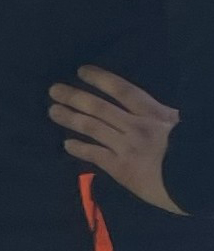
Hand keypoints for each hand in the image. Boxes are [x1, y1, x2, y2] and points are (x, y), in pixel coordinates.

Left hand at [50, 66, 184, 214]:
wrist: (197, 179)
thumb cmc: (192, 148)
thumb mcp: (179, 124)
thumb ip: (159, 114)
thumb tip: (136, 103)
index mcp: (156, 113)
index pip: (123, 90)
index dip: (100, 79)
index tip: (82, 71)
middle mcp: (138, 127)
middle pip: (100, 108)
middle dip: (75, 97)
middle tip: (54, 90)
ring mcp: (127, 148)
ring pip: (92, 128)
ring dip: (70, 118)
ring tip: (53, 111)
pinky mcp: (121, 169)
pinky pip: (95, 155)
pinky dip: (79, 148)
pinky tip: (66, 144)